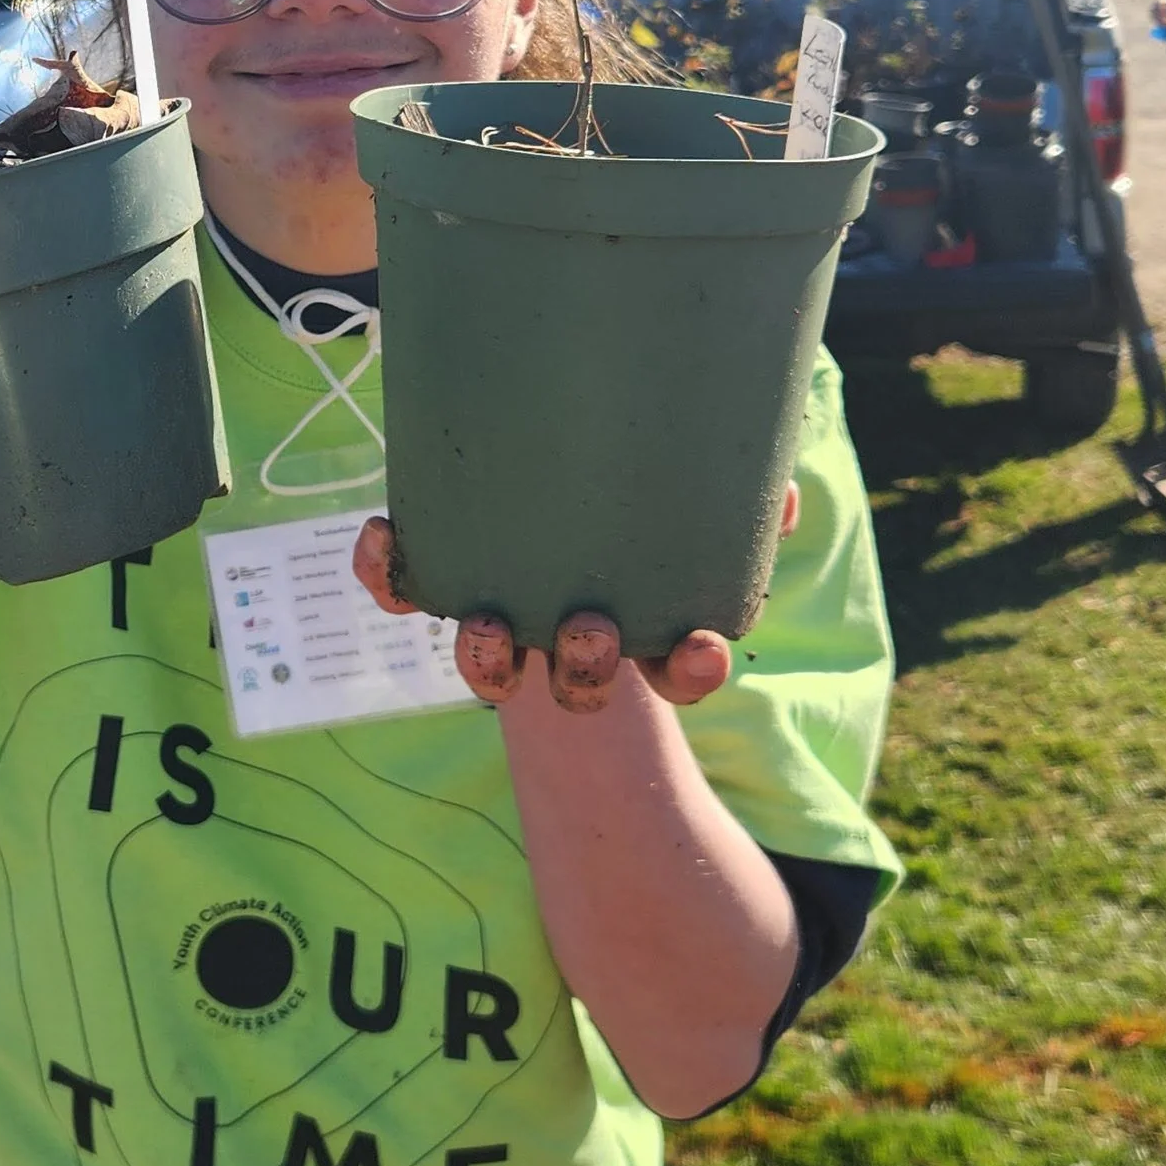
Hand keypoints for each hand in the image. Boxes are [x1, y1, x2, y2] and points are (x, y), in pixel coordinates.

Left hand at [351, 482, 797, 715]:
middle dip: (584, 673)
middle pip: (578, 687)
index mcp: (641, 629)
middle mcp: (567, 641)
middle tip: (590, 631)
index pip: (679, 671)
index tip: (704, 648)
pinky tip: (383, 536)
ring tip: (490, 626)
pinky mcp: (436, 584)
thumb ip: (742, 499)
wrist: (534, 478)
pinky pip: (406, 589)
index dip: (692, 670)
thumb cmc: (628, 502)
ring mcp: (501, 619)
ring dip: (488, 657)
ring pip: (488, 666)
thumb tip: (782, 495)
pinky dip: (389, 572)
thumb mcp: (691, 500)